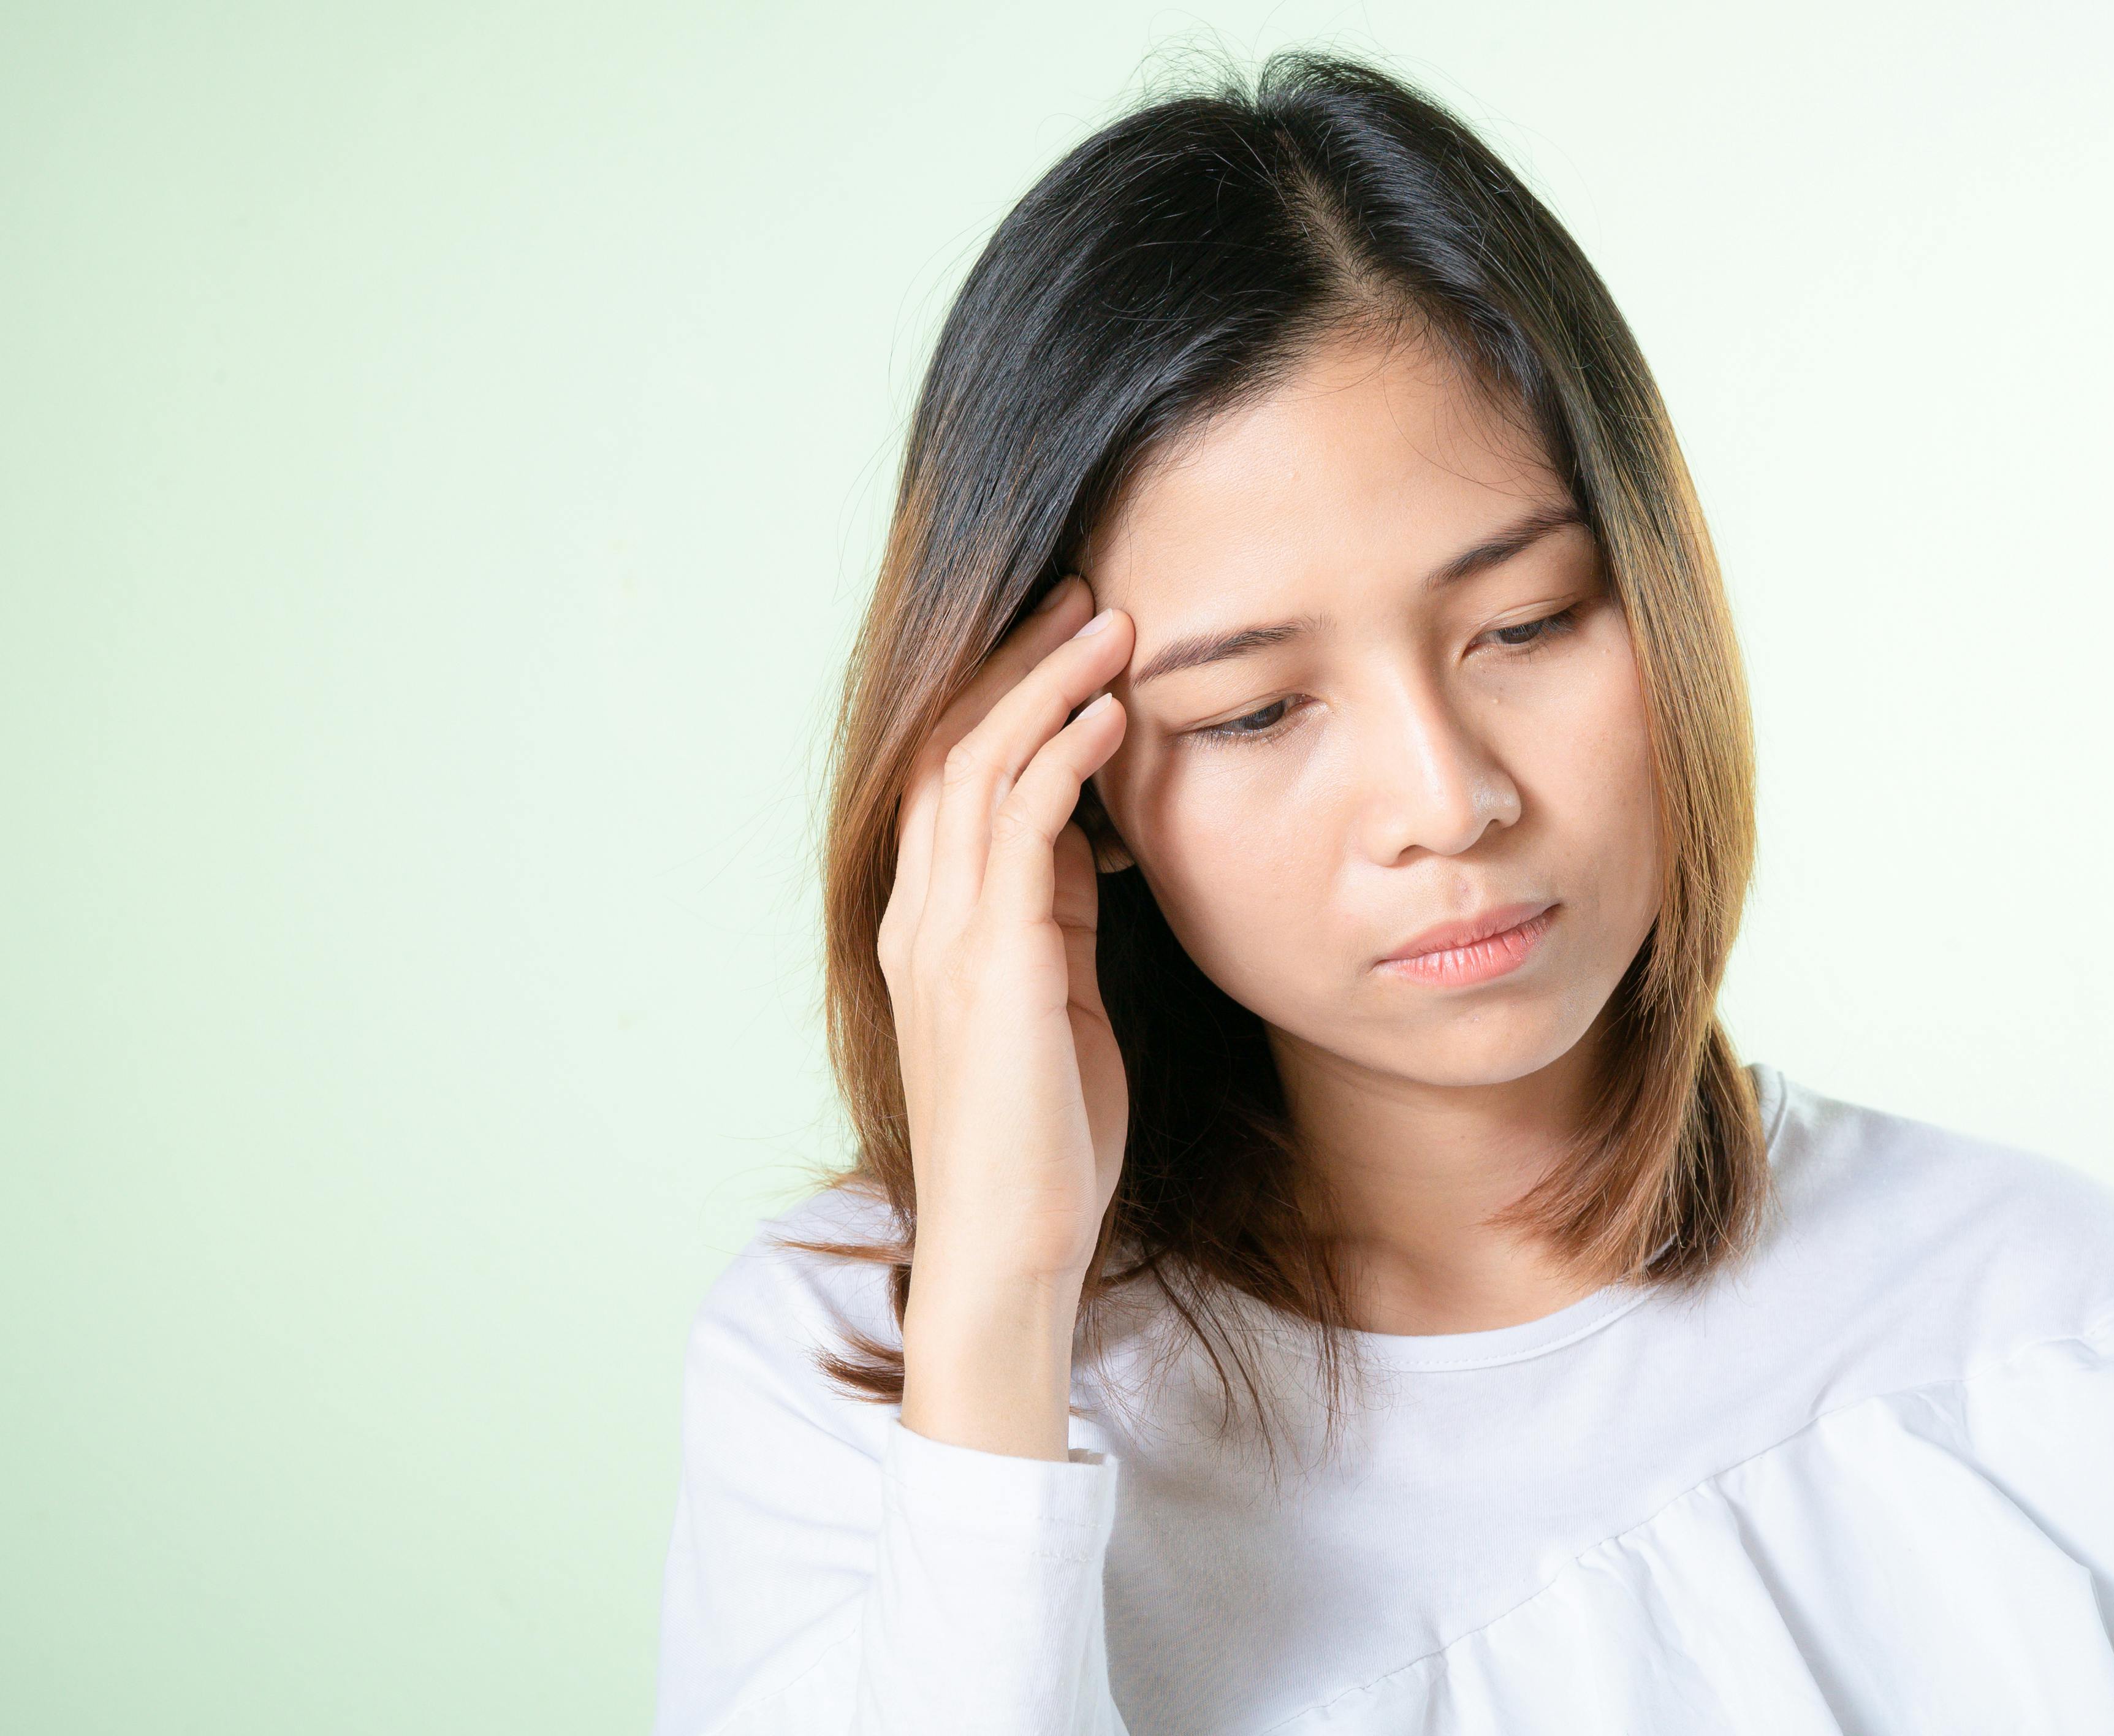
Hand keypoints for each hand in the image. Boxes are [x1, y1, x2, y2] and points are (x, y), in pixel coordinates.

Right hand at [880, 573, 1134, 1456]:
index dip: (1005, 699)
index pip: (952, 779)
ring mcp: (945, 937)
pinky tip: (1111, 712)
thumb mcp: (1055, 1001)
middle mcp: (920, 918)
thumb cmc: (1046, 1141)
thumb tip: (1088, 836)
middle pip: (952, 747)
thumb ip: (1055, 916)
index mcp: (931, 928)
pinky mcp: (991, 963)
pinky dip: (1063, 757)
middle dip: (1017, 663)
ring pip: (980, 768)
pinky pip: (1019, 827)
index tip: (1069, 639)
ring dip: (1047, 685)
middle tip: (1085, 592)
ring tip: (1111, 622)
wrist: (1012, 1248)